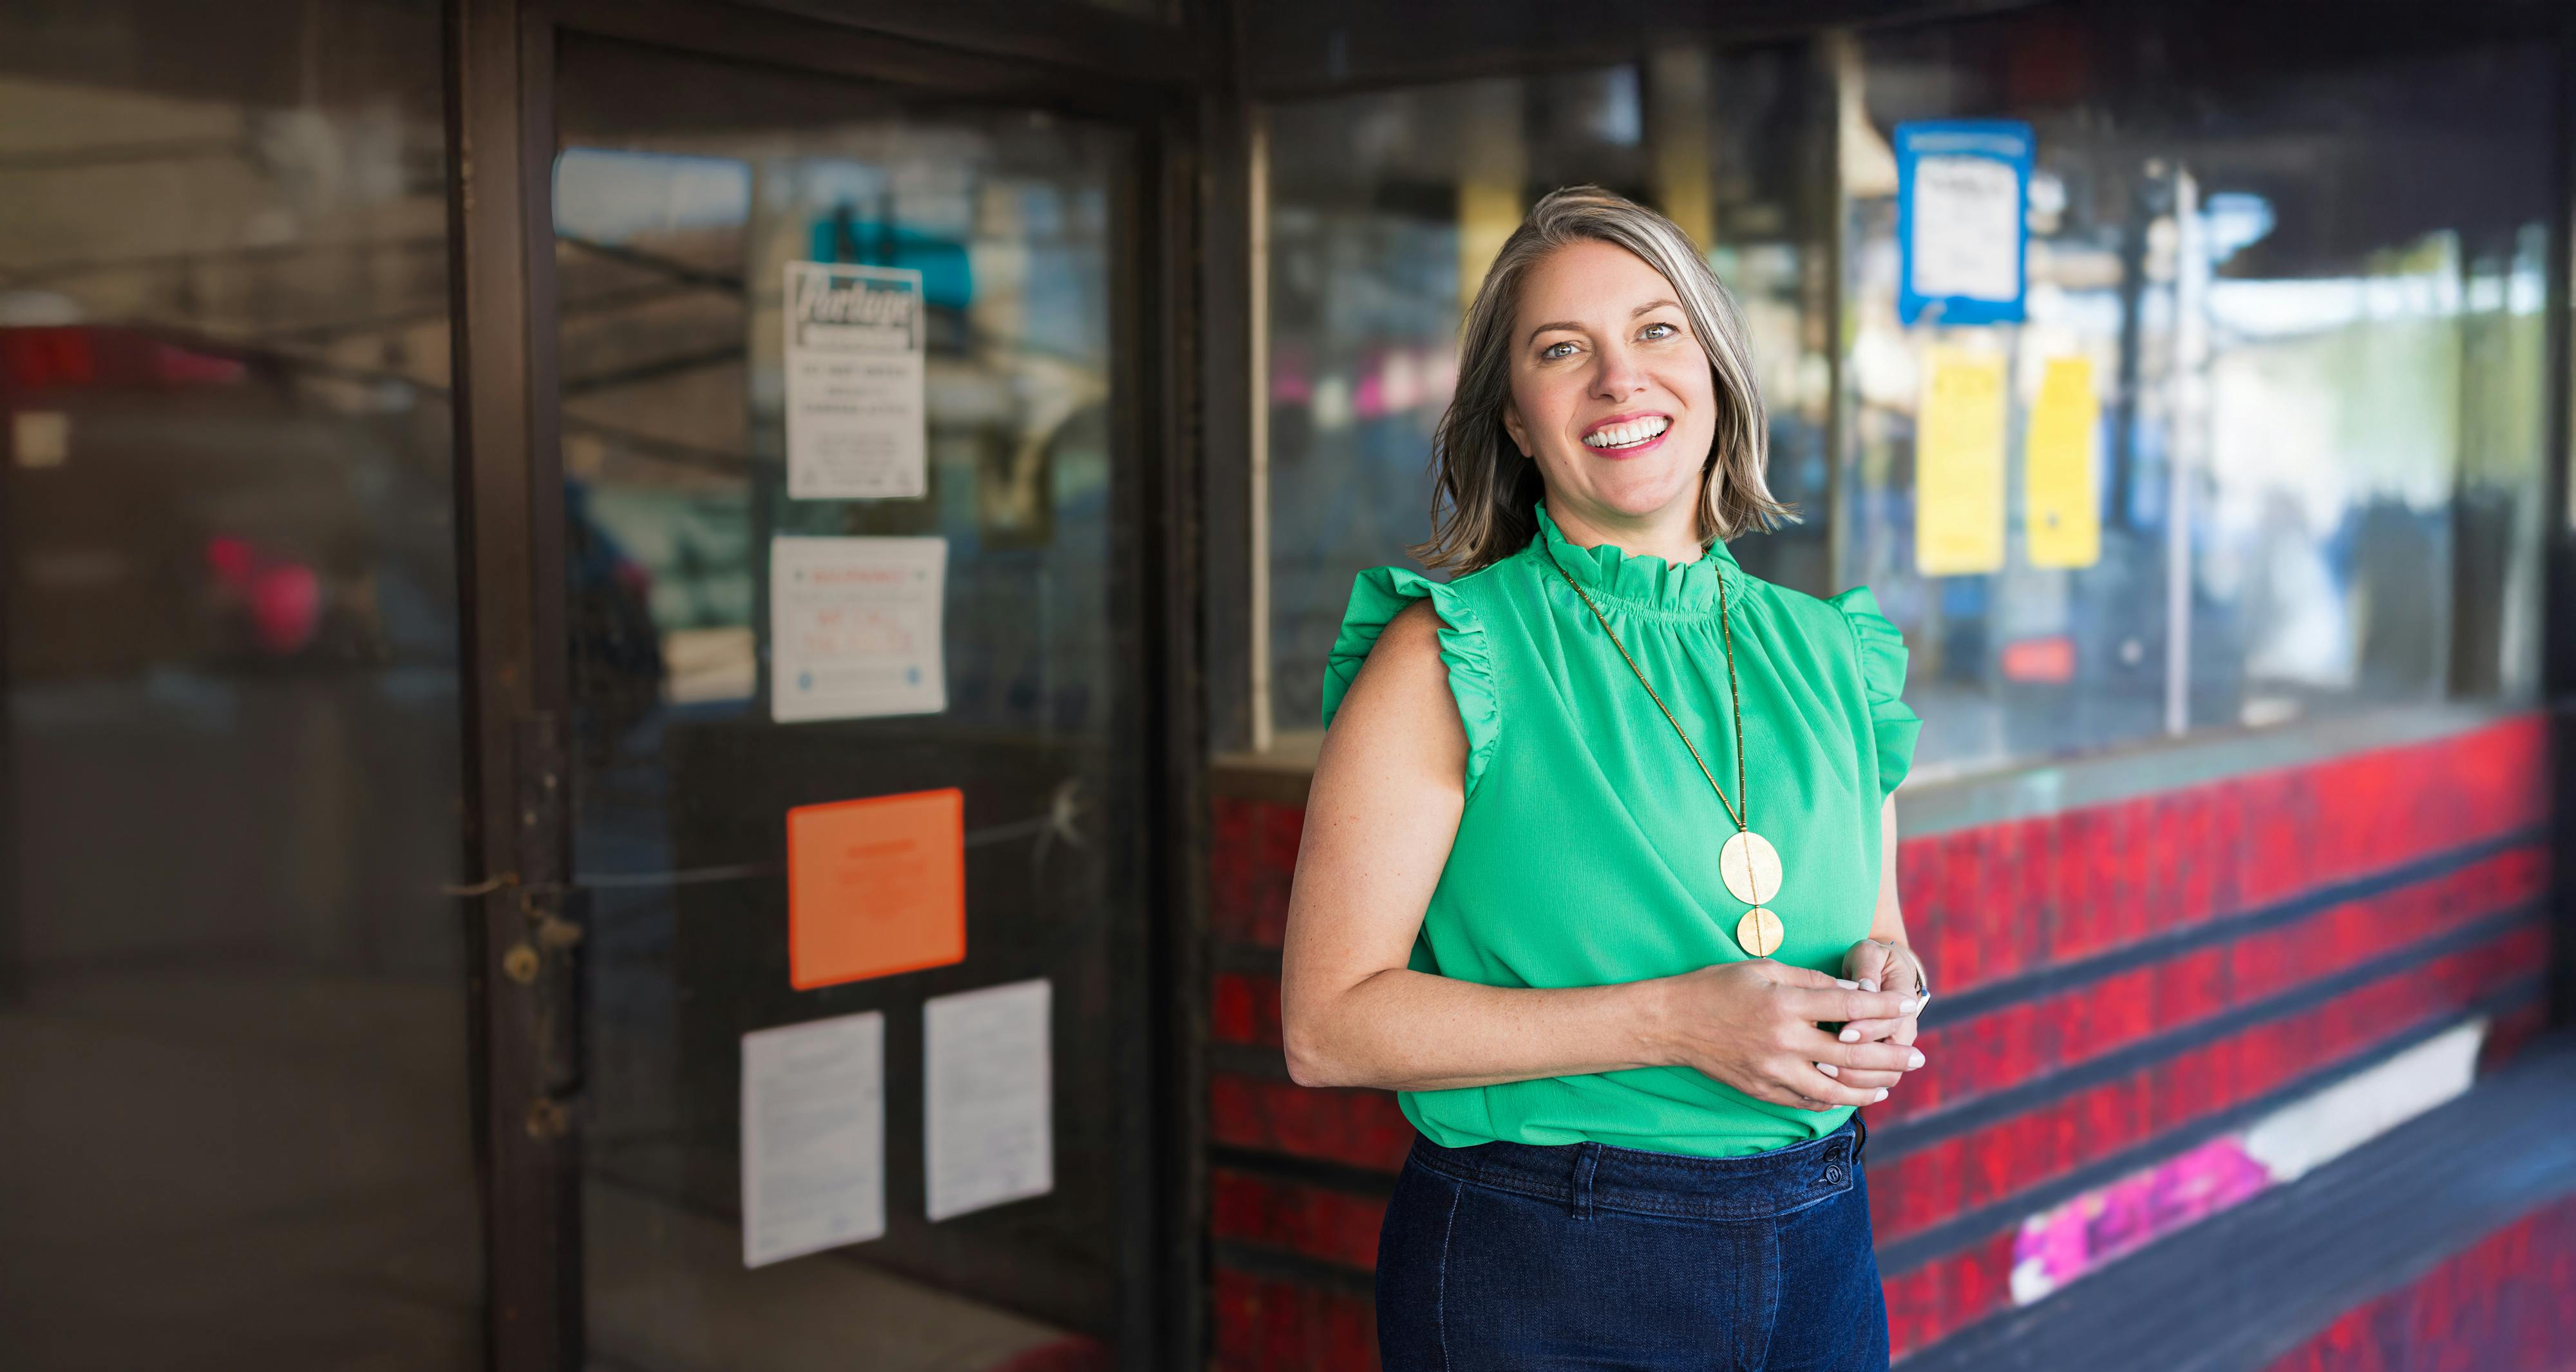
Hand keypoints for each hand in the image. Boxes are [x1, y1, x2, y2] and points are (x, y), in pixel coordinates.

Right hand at [1650, 959, 1925, 1111]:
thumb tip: (1853, 991)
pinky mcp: (1763, 1089)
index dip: (1885, 1006)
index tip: (1909, 1005)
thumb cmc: (1717, 987)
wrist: (1672, 1023)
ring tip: (1890, 1082)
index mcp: (1785, 1004)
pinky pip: (1807, 1100)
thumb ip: (1810, 980)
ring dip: (1868, 1086)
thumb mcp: (1763, 968)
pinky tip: (1852, 1093)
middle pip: (1852, 1053)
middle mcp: (1784, 1041)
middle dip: (1891, 1056)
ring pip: (1835, 1088)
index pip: (1850, 1006)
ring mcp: (1773, 1070)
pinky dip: (1834, 1099)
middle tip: (1918, 1057)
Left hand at [1830, 938, 1926, 1090]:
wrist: (1885, 973)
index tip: (1842, 1031)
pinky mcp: (1883, 1061)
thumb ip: (1866, 968)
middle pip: (1890, 1057)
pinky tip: (1827, 1083)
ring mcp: (1897, 1048)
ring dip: (1855, 1077)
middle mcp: (1905, 1029)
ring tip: (1821, 1070)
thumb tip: (1864, 987)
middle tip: (1824, 1059)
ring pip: (1885, 1076)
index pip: (1891, 1023)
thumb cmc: (1871, 960)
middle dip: (1858, 1060)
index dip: (1868, 1030)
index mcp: (1904, 1000)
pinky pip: (1875, 1083)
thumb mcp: (1869, 954)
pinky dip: (1855, 1087)